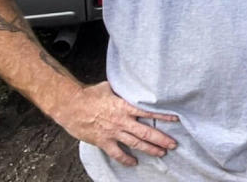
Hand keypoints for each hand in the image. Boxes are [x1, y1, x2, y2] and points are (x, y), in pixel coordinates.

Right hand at [55, 81, 178, 166]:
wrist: (70, 106)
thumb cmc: (89, 94)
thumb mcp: (110, 87)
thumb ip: (123, 90)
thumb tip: (134, 83)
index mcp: (125, 106)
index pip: (149, 112)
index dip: (163, 116)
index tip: (176, 119)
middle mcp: (122, 121)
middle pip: (146, 132)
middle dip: (162, 139)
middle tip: (174, 144)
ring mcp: (113, 133)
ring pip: (135, 144)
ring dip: (150, 149)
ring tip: (162, 153)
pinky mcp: (103, 141)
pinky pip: (117, 153)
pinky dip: (126, 159)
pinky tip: (134, 163)